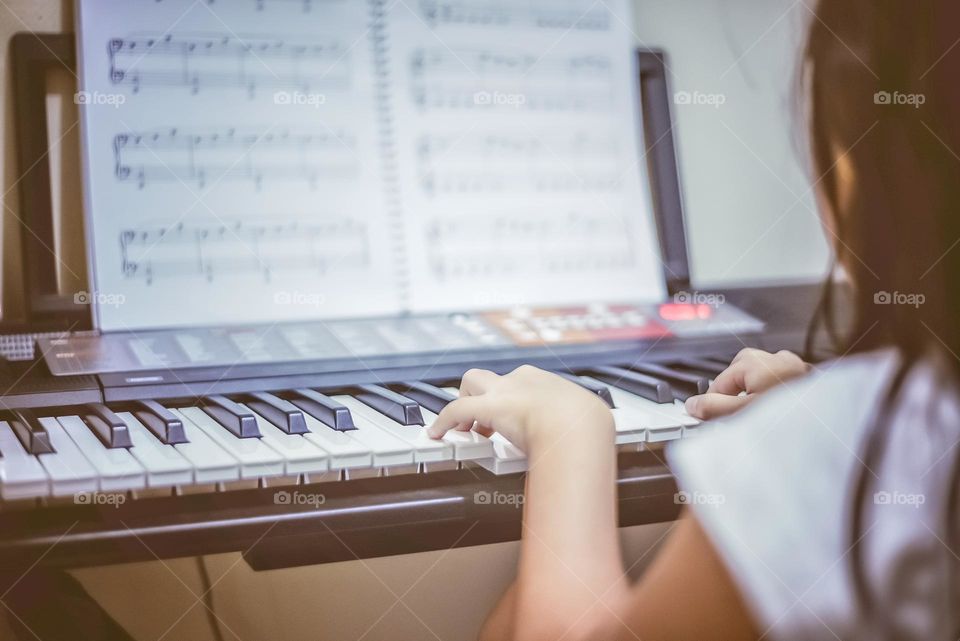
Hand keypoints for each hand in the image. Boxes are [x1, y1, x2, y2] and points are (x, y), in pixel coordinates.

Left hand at [427, 365, 613, 451]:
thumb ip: (582, 431)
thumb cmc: (588, 427)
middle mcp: (524, 380)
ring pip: (472, 381)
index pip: (524, 385)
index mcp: (549, 383)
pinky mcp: (487, 407)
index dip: (514, 403)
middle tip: (485, 423)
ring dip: (465, 402)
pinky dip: (443, 421)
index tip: (514, 421)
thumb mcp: (588, 423)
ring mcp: (504, 391)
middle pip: (494, 377)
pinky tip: (436, 433)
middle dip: (484, 395)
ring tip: (466, 430)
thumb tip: (590, 450)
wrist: (578, 425)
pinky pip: (455, 410)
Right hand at [684, 348, 809, 419]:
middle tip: (740, 420)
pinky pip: (783, 385)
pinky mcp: (809, 379)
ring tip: (763, 419)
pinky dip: (778, 399)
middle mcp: (775, 358)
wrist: (835, 424)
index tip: (713, 421)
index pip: (719, 382)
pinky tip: (781, 415)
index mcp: (754, 361)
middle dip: (737, 398)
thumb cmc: (792, 417)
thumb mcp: (743, 413)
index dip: (715, 404)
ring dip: (758, 398)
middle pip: (740, 376)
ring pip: (762, 380)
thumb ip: (713, 408)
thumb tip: (693, 405)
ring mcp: (795, 366)